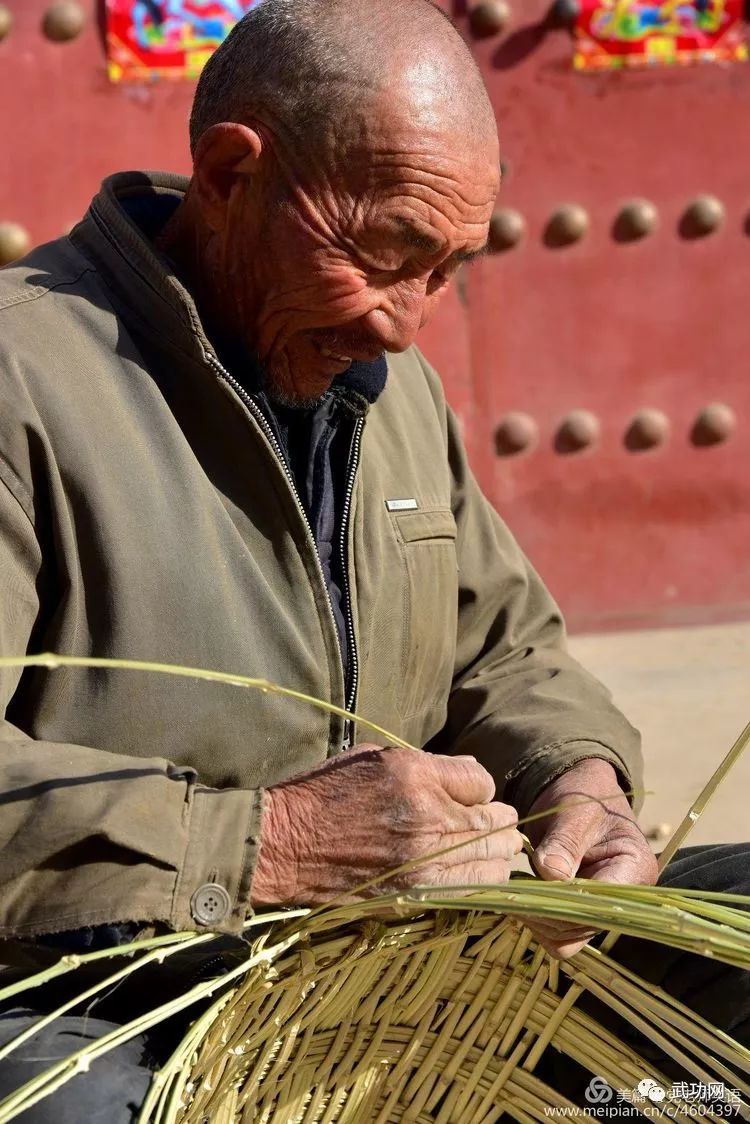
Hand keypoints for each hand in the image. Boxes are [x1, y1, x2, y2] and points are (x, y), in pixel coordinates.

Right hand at [251, 746, 522, 905]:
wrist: (286, 844)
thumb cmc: (325, 792)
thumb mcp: (374, 757)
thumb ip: (428, 766)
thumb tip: (472, 775)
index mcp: (415, 775)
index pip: (482, 781)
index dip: (480, 788)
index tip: (471, 794)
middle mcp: (426, 817)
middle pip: (495, 822)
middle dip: (500, 821)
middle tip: (501, 822)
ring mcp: (423, 861)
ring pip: (492, 860)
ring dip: (497, 853)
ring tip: (494, 848)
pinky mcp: (416, 893)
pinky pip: (470, 889)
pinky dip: (480, 880)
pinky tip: (476, 872)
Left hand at [523, 759, 656, 958]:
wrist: (579, 792)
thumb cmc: (584, 795)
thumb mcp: (575, 812)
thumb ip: (565, 842)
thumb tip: (550, 873)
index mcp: (636, 869)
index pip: (601, 904)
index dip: (564, 903)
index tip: (529, 891)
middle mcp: (624, 899)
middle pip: (582, 926)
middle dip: (545, 913)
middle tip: (510, 894)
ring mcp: (601, 908)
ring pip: (567, 936)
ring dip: (537, 921)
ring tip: (512, 895)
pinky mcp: (580, 911)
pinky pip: (557, 931)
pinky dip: (536, 920)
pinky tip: (518, 898)